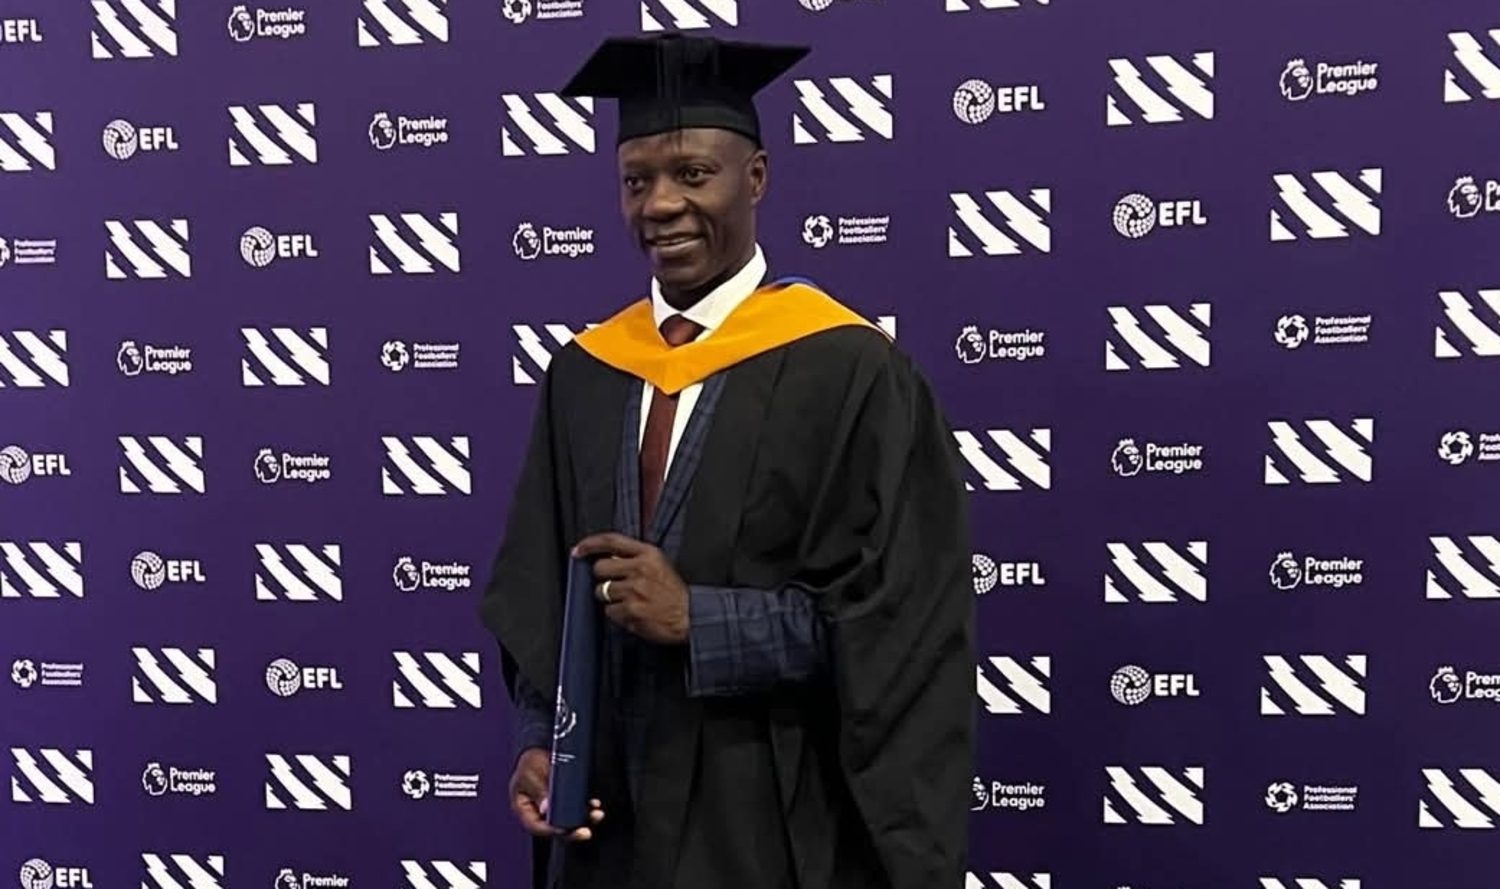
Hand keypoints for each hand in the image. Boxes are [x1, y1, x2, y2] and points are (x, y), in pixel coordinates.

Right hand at [509, 747, 604, 841]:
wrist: (542, 746)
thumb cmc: (531, 761)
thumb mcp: (530, 773)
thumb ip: (538, 790)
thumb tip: (546, 808)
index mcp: (524, 809)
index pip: (536, 826)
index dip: (551, 830)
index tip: (565, 829)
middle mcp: (540, 813)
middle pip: (556, 828)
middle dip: (572, 830)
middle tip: (585, 831)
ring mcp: (555, 808)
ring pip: (570, 821)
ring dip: (584, 819)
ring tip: (596, 814)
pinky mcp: (568, 801)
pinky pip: (578, 809)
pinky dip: (587, 808)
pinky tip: (595, 805)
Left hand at [572, 532, 689, 644]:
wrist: (691, 616)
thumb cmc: (675, 593)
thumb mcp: (659, 565)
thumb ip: (635, 558)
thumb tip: (607, 558)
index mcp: (648, 554)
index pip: (611, 541)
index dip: (590, 544)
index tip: (578, 550)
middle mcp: (640, 569)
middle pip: (600, 568)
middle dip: (603, 579)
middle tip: (617, 586)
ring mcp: (634, 590)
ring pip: (601, 592)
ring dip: (610, 599)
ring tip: (629, 602)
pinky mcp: (631, 609)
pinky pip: (609, 612)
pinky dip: (618, 615)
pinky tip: (633, 613)